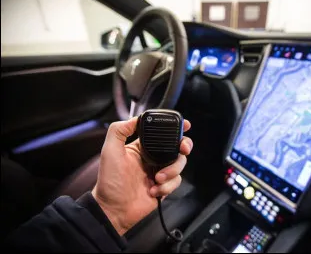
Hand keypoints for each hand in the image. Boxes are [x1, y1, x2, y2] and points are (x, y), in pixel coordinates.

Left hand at [91, 117, 192, 235]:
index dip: (175, 128)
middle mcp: (153, 158)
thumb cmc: (109, 181)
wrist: (113, 209)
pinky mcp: (165, 186)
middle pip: (177, 146)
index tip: (185, 125)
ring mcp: (160, 172)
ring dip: (172, 170)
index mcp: (142, 147)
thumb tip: (135, 118)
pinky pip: (176, 181)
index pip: (161, 132)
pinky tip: (154, 190)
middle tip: (184, 148)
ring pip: (179, 163)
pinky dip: (167, 186)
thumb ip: (119, 131)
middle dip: (184, 145)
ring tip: (157, 179)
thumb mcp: (110, 151)